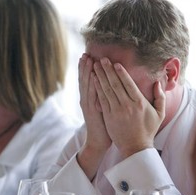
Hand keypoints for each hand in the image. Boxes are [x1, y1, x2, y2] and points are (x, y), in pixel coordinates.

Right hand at [77, 54, 111, 178]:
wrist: (99, 141)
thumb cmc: (105, 125)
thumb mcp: (104, 108)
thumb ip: (105, 96)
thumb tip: (110, 84)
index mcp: (90, 98)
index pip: (88, 79)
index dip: (87, 68)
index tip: (88, 55)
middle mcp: (87, 100)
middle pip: (85, 80)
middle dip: (85, 66)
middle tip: (85, 53)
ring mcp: (88, 105)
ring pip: (86, 85)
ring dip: (86, 72)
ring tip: (87, 59)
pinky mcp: (92, 111)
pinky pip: (92, 96)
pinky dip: (92, 86)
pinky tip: (93, 76)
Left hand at [93, 57, 164, 157]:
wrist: (136, 148)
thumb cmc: (148, 130)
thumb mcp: (159, 114)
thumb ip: (160, 97)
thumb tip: (158, 82)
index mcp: (140, 103)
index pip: (129, 84)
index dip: (121, 73)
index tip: (116, 63)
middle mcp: (127, 105)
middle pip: (115, 84)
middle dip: (108, 70)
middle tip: (102, 59)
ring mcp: (116, 111)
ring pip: (107, 90)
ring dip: (100, 76)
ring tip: (96, 66)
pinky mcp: (108, 116)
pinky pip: (102, 100)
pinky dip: (98, 89)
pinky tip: (94, 80)